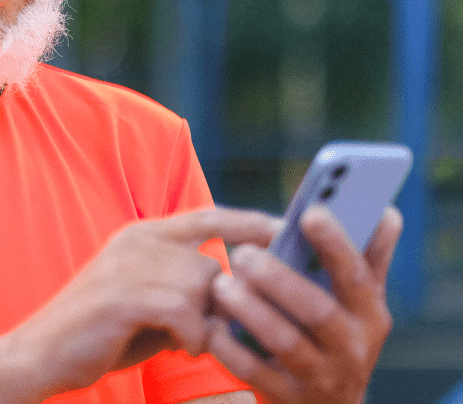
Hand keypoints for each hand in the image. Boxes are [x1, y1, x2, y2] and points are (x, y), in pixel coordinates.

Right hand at [13, 208, 279, 395]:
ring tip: (186, 341)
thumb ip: (187, 288)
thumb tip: (240, 296)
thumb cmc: (102, 332)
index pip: (209, 216)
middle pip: (212, 264)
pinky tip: (178, 345)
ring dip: (206, 323)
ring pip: (203, 288)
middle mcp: (137, 240)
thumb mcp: (149, 299)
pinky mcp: (123, 295)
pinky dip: (192, 335)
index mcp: (143, 234)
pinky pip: (186, 312)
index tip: (287, 231)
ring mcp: (128, 265)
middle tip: (211, 333)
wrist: (40, 353)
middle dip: (223, 304)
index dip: (251, 222)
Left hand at [208, 205, 403, 403]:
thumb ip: (369, 257)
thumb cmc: (341, 334)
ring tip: (221, 283)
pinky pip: (255, 372)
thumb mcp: (362, 302)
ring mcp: (320, 375)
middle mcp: (351, 346)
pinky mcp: (287, 395)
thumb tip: (386, 212)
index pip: (356, 275)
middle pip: (316, 310)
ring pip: (285, 342)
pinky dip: (231, 349)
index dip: (335, 243)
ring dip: (251, 311)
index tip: (310, 212)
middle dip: (279, 279)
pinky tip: (212, 327)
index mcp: (368, 314)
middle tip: (243, 252)